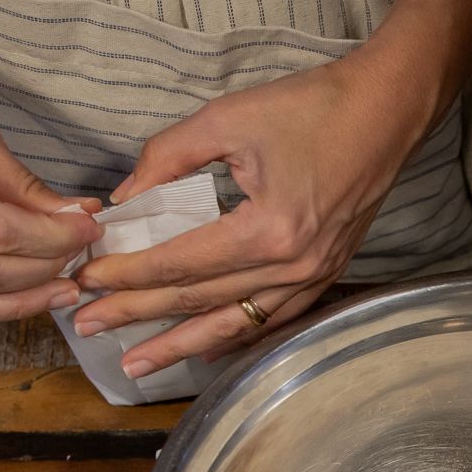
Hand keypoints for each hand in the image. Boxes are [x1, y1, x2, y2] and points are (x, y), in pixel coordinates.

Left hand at [70, 51, 427, 379]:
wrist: (386, 110)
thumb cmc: (312, 107)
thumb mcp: (228, 118)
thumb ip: (168, 157)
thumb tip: (123, 199)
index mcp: (268, 229)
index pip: (180, 264)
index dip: (127, 275)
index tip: (85, 278)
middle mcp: (292, 266)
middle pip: (200, 301)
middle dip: (138, 315)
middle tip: (87, 327)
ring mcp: (313, 275)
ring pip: (235, 322)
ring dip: (181, 344)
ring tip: (136, 364)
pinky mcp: (325, 272)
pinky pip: (273, 318)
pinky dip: (236, 335)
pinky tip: (207, 349)